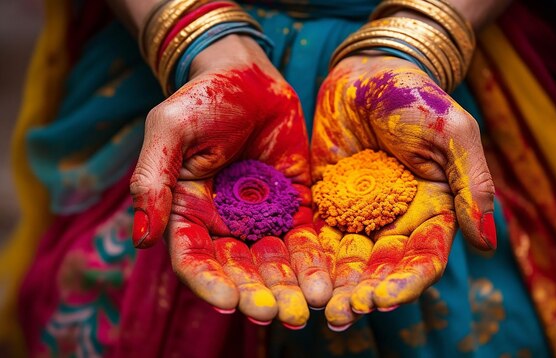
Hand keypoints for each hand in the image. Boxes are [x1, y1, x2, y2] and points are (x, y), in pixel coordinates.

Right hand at [130, 35, 331, 327]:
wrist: (248, 76)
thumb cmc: (202, 99)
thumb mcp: (169, 131)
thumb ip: (153, 180)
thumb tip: (141, 240)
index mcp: (188, 213)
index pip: (195, 259)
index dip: (209, 283)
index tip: (229, 302)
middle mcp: (224, 224)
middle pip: (240, 270)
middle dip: (258, 294)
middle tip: (278, 315)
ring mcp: (262, 217)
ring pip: (275, 261)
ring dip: (291, 287)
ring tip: (310, 306)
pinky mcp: (295, 205)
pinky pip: (306, 238)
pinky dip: (316, 261)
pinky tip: (329, 282)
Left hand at [311, 55, 494, 329]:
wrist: (366, 74)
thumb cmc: (418, 98)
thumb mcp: (454, 134)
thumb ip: (472, 185)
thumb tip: (489, 244)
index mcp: (434, 210)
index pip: (424, 256)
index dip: (406, 280)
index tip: (384, 298)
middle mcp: (397, 219)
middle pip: (383, 266)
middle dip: (365, 292)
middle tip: (343, 313)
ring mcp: (361, 213)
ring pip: (350, 259)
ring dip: (336, 285)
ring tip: (319, 306)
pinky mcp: (328, 202)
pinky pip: (319, 234)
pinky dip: (311, 257)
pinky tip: (297, 277)